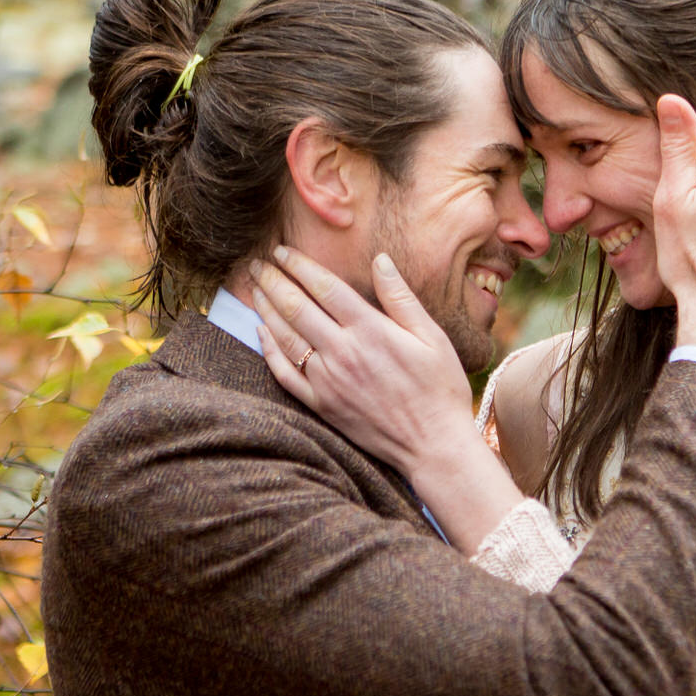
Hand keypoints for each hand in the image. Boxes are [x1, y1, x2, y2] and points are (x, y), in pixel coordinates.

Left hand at [250, 247, 477, 476]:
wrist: (433, 445)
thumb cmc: (439, 388)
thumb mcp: (432, 337)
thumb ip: (401, 297)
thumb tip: (380, 260)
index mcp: (370, 330)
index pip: (324, 286)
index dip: (300, 265)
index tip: (283, 250)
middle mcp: (342, 352)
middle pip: (296, 307)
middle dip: (274, 281)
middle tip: (258, 263)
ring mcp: (328, 381)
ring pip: (285, 337)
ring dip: (266, 309)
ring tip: (255, 289)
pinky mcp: (322, 405)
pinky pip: (285, 374)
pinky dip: (269, 350)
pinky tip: (261, 333)